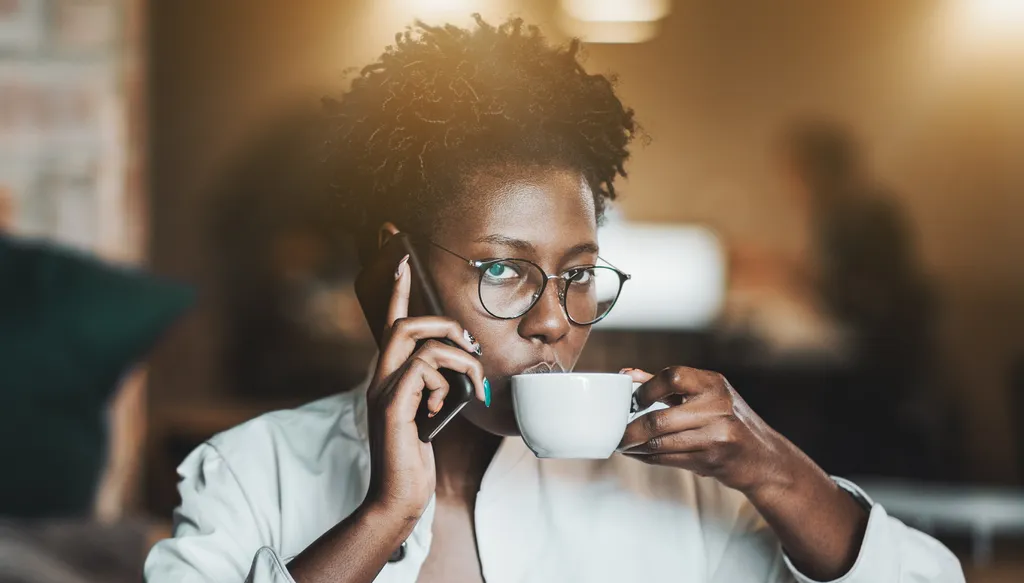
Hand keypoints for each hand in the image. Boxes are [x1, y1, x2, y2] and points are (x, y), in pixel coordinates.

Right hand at [362, 255, 486, 524]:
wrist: (399, 494)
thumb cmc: (415, 455)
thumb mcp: (433, 411)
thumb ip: (438, 384)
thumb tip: (463, 365)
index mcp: (390, 375)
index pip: (390, 323)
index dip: (397, 291)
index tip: (402, 260)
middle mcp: (381, 378)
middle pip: (405, 324)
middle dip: (445, 325)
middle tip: (470, 348)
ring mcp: (384, 391)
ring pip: (423, 345)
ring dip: (460, 362)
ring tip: (470, 390)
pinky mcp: (392, 406)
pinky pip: (422, 371)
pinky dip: (443, 385)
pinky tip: (442, 409)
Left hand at [618, 367, 790, 494]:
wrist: (764, 459)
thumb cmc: (729, 421)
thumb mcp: (706, 395)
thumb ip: (667, 384)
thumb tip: (627, 375)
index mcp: (713, 383)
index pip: (673, 377)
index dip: (646, 389)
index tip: (632, 402)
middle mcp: (718, 406)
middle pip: (660, 419)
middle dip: (631, 430)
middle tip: (616, 434)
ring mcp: (717, 435)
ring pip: (661, 443)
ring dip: (636, 447)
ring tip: (623, 445)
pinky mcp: (713, 460)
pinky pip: (670, 459)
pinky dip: (648, 458)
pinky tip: (639, 455)